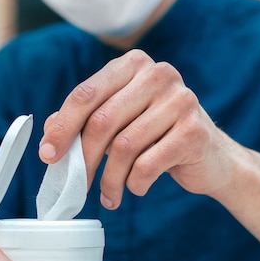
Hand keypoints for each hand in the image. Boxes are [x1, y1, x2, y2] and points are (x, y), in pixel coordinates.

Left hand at [38, 49, 237, 208]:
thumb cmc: (158, 137)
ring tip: (109, 195)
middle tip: (77, 186)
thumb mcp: (119, 123)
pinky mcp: (194, 131)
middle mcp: (158, 75)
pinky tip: (136, 189)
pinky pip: (147, 165)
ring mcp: (180, 100)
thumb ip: (85, 121)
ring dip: (110, 179)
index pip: (86, 94)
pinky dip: (135, 184)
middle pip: (102, 121)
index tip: (48, 155)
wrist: (211, 158)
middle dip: (83, 160)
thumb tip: (48, 131)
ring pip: (123, 147)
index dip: (62, 127)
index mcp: (133, 65)